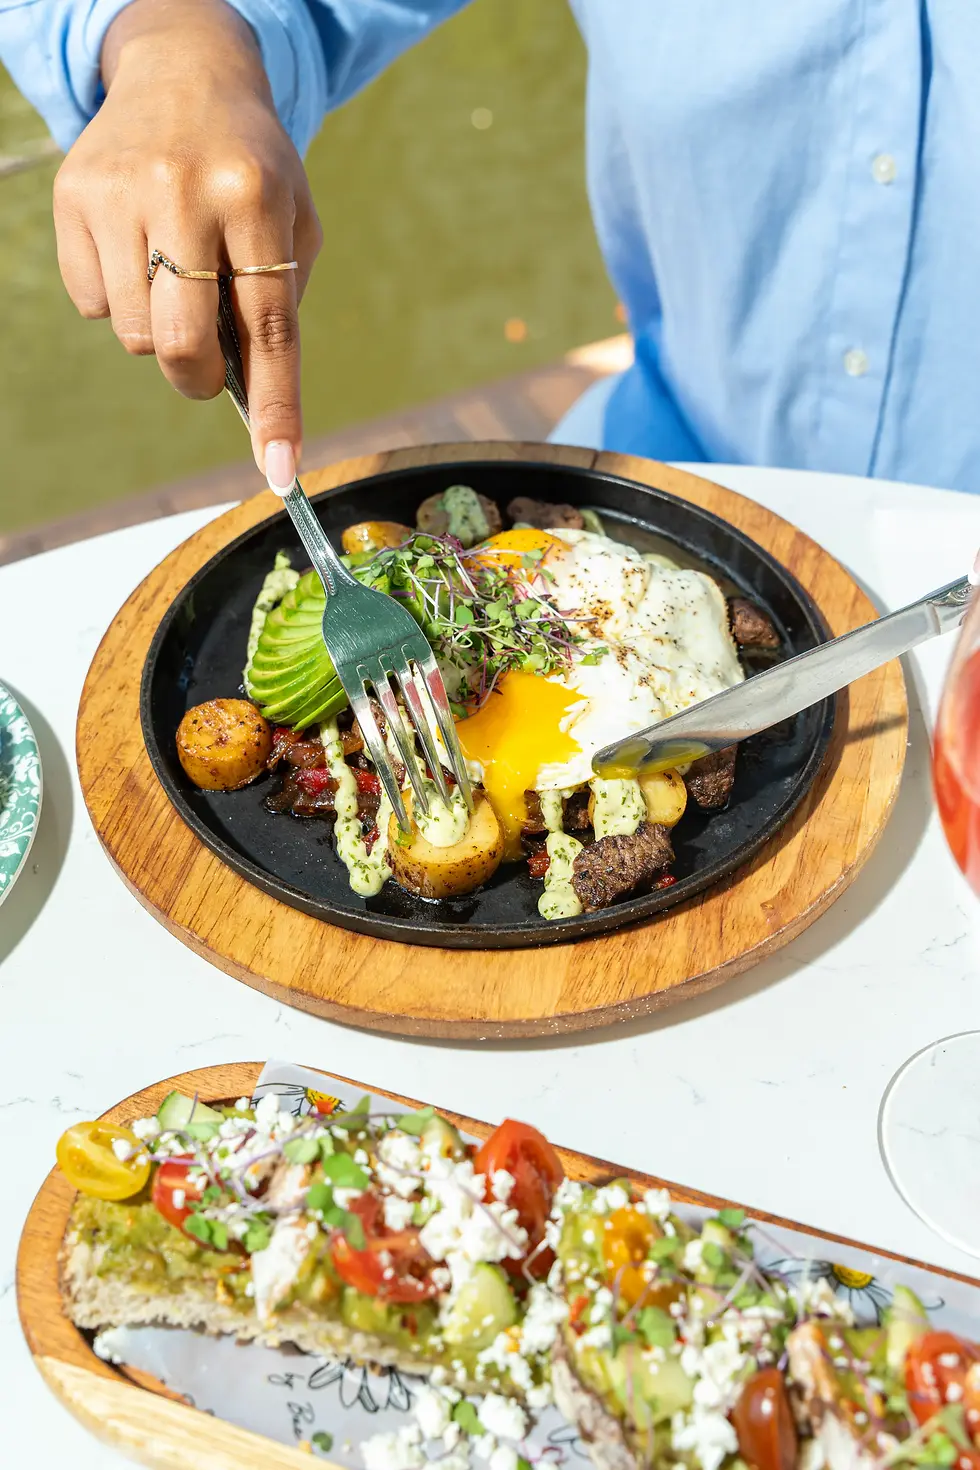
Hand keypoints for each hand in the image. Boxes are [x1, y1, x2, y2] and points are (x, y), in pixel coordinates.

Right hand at [52, 0, 321, 478]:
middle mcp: (184, 192)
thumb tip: (249, 396)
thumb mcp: (292, 222)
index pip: (268, 328)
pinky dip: (119, 299)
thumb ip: (278, 304)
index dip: (276, 407)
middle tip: (207, 364)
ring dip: (159, 331)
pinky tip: (137, 251)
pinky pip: (94, 304)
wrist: (184, 73)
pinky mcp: (73, 196)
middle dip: (197, 378)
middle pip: (181, 346)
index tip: (279, 469)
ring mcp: (120, 192)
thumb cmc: (251, 168)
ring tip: (174, 276)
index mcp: (256, 199)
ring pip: (133, 334)